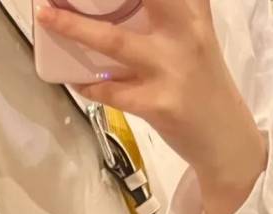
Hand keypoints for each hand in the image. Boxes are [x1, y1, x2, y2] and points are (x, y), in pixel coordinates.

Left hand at [34, 0, 267, 213]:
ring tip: (46, 17)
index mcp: (194, 13)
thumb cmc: (204, 85)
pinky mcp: (159, 105)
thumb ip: (179, 8)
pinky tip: (75, 80)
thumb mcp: (199, 37)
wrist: (226, 140)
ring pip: (114, 41)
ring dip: (74, 28)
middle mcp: (186, 34)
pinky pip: (112, 92)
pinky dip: (89, 86)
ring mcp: (172, 70)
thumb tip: (136, 4)